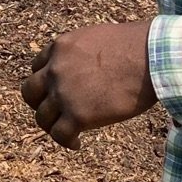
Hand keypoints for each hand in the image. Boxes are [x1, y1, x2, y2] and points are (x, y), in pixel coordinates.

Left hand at [20, 20, 156, 148]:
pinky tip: (76, 143)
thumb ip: (82, 52)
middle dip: (39, 103)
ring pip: (42, 117)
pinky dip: (66, 141)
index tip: (55, 91)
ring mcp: (63, 94)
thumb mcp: (97, 38)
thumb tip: (88, 66)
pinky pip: (59, 134)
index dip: (45, 82)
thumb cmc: (136, 46)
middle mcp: (55, 70)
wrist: (151, 57)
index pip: (38, 68)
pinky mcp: (78, 115)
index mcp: (60, 48)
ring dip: (52, 126)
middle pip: (30, 93)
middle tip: (53, 112)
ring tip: (67, 132)